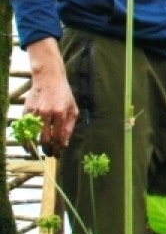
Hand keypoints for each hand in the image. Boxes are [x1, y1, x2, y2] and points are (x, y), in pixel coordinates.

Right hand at [25, 39, 78, 156]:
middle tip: (50, 154)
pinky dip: (26, 138)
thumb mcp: (72, 108)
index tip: (58, 154)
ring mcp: (34, 112)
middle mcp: (47, 113)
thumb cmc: (63, 94)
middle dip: (48, 150)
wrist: (48, 78)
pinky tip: (29, 144)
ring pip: (32, 136)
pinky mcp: (26, 111)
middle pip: (45, 139)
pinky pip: (24, 129)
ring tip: (38, 153)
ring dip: (35, 148)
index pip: (59, 136)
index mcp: (60, 112)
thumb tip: (65, 143)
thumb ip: (70, 126)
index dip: (59, 148)